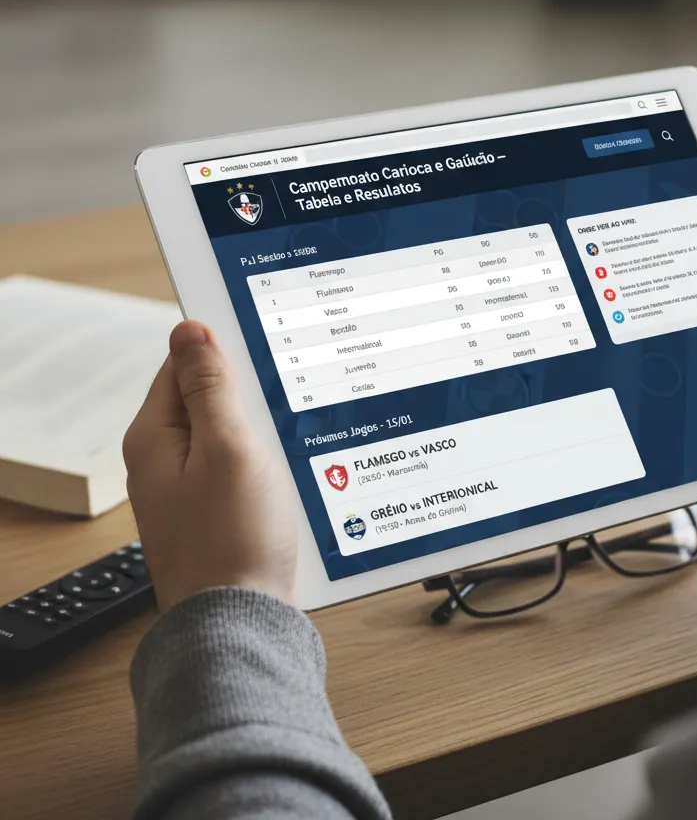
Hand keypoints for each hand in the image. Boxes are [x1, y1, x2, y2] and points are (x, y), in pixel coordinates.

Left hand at [124, 320, 296, 610]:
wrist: (240, 622)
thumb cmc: (233, 540)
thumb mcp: (228, 446)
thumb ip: (210, 386)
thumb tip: (190, 329)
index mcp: (155, 437)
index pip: (182, 364)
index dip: (224, 352)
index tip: (263, 355)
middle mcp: (164, 461)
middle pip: (207, 398)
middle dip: (248, 395)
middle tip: (279, 410)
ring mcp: (188, 489)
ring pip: (229, 433)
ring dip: (260, 432)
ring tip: (284, 447)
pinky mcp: (214, 512)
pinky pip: (239, 468)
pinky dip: (264, 463)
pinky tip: (286, 475)